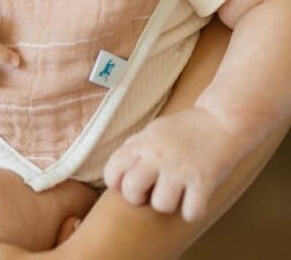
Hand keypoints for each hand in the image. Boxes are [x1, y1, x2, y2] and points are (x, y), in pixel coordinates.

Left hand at [103, 107, 243, 221]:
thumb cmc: (184, 129)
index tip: (125, 185)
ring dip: (168, 205)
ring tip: (176, 194)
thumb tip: (117, 173)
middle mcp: (157, 155)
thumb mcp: (152, 131)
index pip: (112, 169)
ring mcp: (180, 169)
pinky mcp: (203, 181)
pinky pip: (190, 213)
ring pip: (161, 205)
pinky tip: (194, 201)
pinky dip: (192, 213)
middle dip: (137, 198)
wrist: (220, 120)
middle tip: (149, 192)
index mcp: (142, 143)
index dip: (115, 182)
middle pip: (132, 189)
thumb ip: (135, 149)